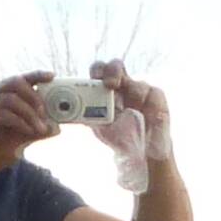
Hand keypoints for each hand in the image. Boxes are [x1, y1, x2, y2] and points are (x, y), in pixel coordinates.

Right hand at [0, 72, 60, 181]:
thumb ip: (37, 130)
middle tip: (46, 112)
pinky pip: (3, 114)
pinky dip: (20, 122)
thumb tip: (57, 127)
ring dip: (30, 113)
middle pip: (15, 82)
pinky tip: (29, 131)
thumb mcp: (22, 137)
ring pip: (11, 98)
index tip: (52, 76)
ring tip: (40, 128)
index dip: (35, 75)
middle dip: (34, 96)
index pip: (19, 78)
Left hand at [86, 60, 172, 174]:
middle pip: (117, 66)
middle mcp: (122, 86)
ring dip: (132, 94)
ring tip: (130, 108)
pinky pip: (152, 92)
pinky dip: (147, 101)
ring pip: (136, 82)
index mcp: (106, 90)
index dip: (97, 71)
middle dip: (112, 71)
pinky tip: (145, 113)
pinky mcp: (155, 97)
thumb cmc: (118, 136)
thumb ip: (83, 116)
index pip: (100, 71)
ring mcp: (140, 90)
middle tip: (110, 84)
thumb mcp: (98, 126)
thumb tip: (64, 112)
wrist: (139, 153)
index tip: (94, 79)